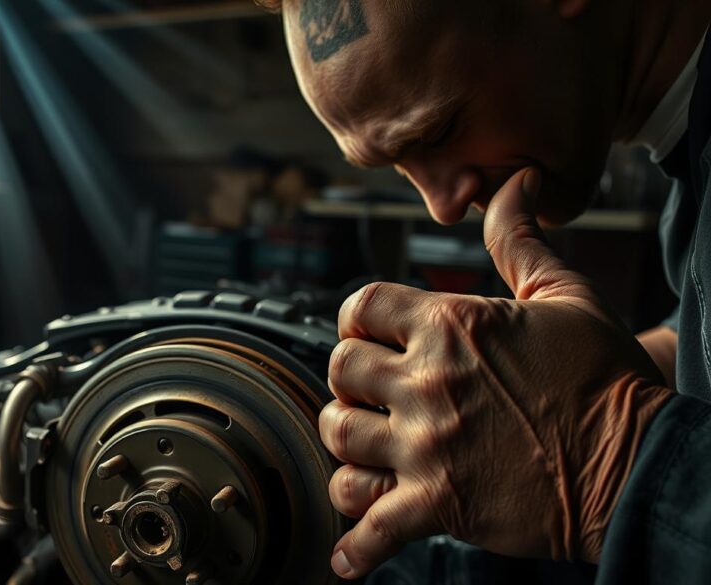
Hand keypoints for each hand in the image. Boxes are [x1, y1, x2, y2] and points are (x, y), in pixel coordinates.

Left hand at [321, 168, 673, 578]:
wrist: (638, 462)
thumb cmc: (603, 378)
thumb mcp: (565, 294)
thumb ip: (519, 239)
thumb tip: (514, 184)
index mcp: (450, 326)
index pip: (358, 307)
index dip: (357, 319)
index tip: (370, 334)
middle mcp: (428, 382)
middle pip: (338, 370)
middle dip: (348, 379)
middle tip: (372, 391)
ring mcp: (428, 446)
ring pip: (338, 437)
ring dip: (346, 442)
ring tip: (367, 445)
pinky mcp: (439, 505)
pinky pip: (372, 527)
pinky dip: (355, 547)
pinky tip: (346, 559)